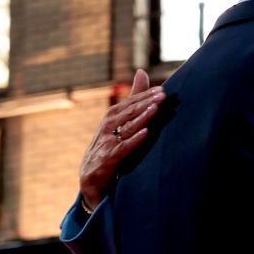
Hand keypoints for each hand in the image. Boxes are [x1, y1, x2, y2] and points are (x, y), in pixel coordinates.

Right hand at [79, 69, 163, 210]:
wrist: (90, 180)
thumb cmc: (109, 147)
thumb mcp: (120, 123)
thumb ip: (133, 99)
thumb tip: (142, 72)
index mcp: (110, 118)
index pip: (128, 104)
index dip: (144, 96)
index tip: (162, 89)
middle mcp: (106, 128)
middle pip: (127, 113)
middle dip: (145, 103)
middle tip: (163, 96)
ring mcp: (106, 144)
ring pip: (125, 128)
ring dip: (141, 118)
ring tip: (155, 109)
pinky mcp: (107, 160)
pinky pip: (122, 149)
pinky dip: (133, 141)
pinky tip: (145, 134)